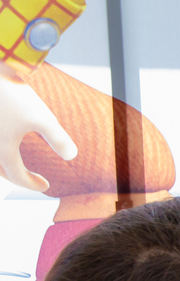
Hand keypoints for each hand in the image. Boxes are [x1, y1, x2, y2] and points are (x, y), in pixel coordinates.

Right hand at [0, 60, 75, 191]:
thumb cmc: (12, 93)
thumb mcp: (42, 117)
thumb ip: (58, 138)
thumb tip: (72, 156)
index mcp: (1, 149)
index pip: (16, 176)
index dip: (32, 184)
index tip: (46, 186)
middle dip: (14, 177)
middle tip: (29, 180)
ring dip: (1, 165)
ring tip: (13, 162)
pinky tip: (6, 139)